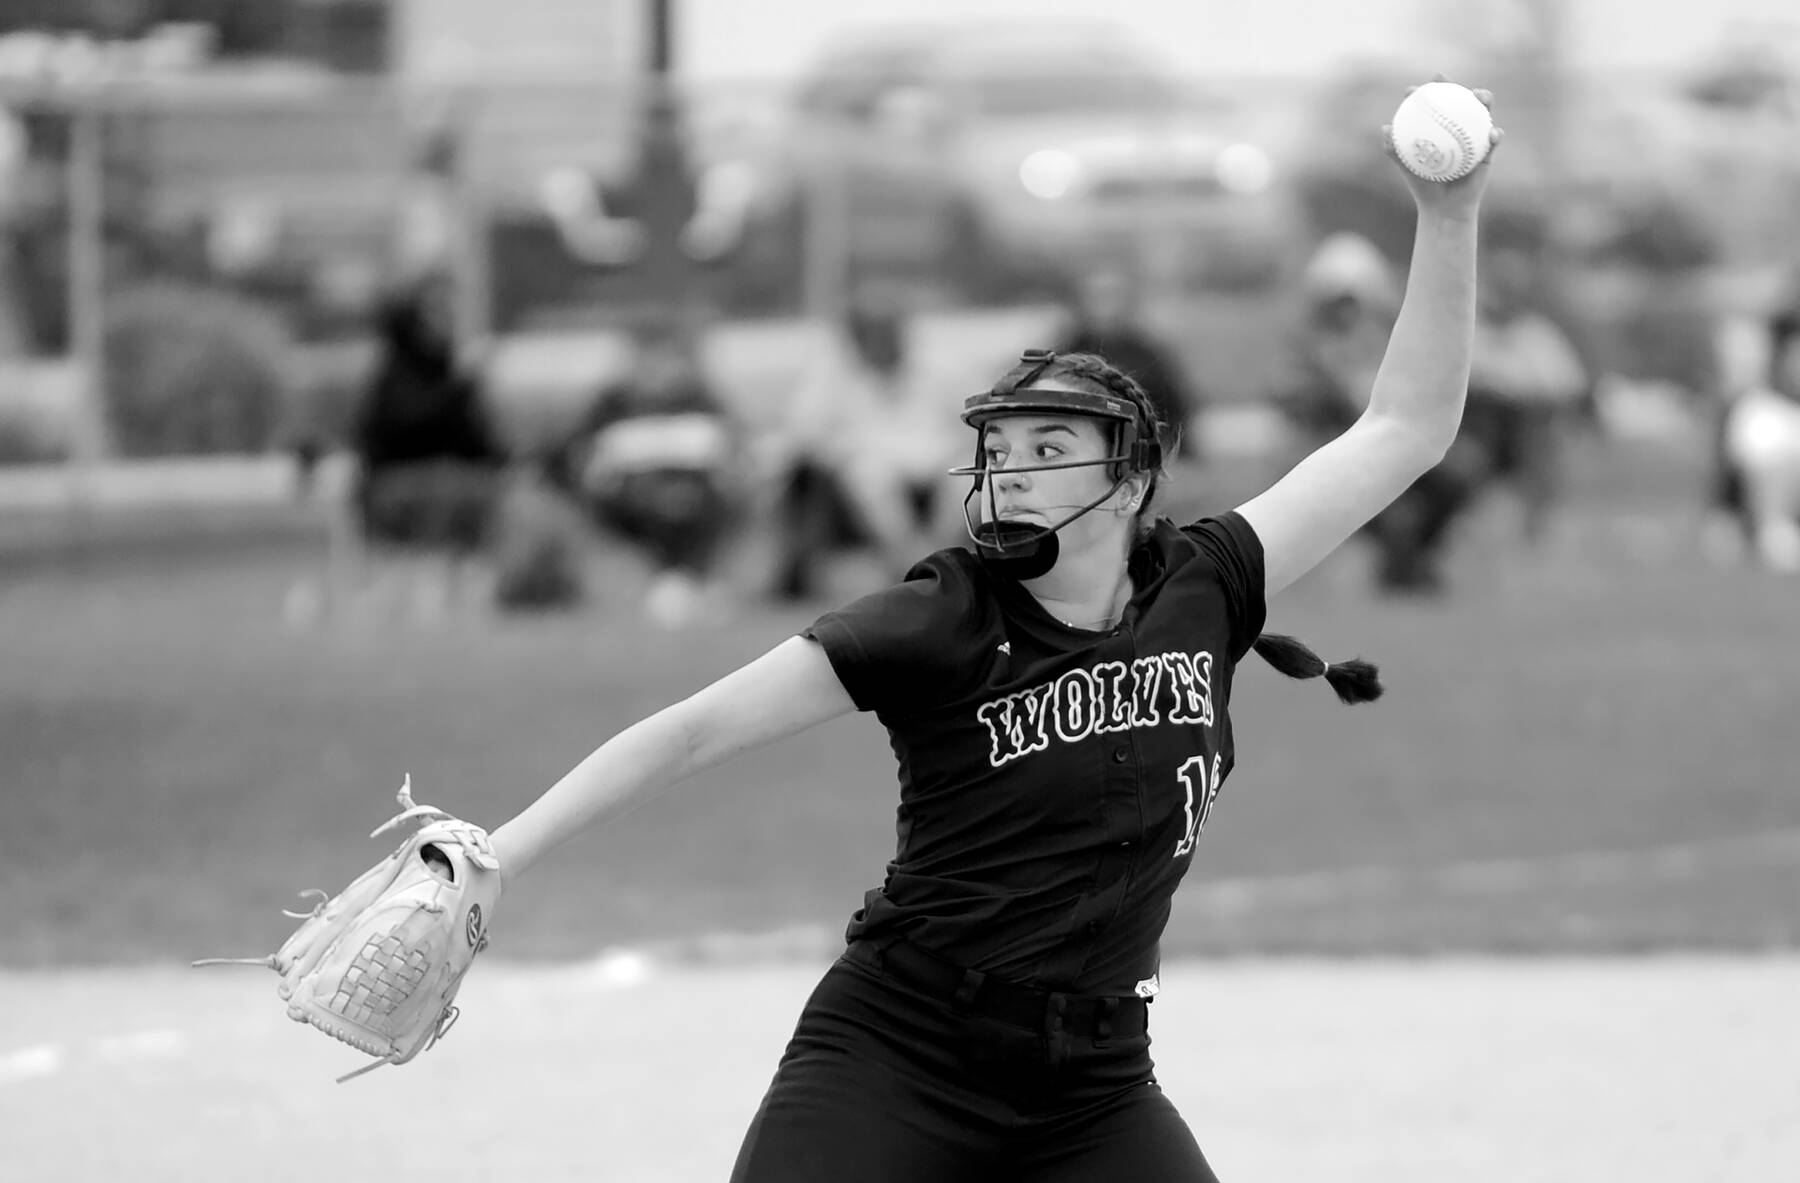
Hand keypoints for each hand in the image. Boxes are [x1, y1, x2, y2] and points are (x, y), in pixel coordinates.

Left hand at [1381, 79, 1501, 218]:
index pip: (1432, 107)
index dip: (1424, 93)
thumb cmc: (1424, 188)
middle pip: (1459, 102)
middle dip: (1454, 87)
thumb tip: (1385, 128)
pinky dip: (1495, 134)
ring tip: (1479, 96)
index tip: (1412, 90)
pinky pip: (1494, 140)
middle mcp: (1457, 130)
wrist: (1443, 209)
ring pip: (1483, 113)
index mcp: (1438, 130)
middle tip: (1444, 82)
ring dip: (1484, 100)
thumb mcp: (1407, 168)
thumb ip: (1394, 149)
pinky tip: (1492, 133)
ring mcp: (1474, 139)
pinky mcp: (1487, 152)